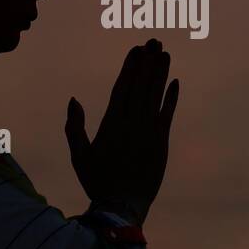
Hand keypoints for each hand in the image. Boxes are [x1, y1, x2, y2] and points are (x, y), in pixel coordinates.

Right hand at [65, 39, 179, 224]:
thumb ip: (74, 127)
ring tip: (164, 53)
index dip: (130, 67)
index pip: (123, 88)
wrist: (122, 206)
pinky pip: (168, 115)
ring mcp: (148, 132)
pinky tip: (175, 82)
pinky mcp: (161, 143)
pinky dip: (172, 98)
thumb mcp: (78, 155)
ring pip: (155, 96)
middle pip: (141, 86)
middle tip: (153, 41)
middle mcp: (131, 123)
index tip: (136, 50)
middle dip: (147, 62)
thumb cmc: (97, 181)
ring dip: (160, 73)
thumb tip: (73, 100)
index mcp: (111, 124)